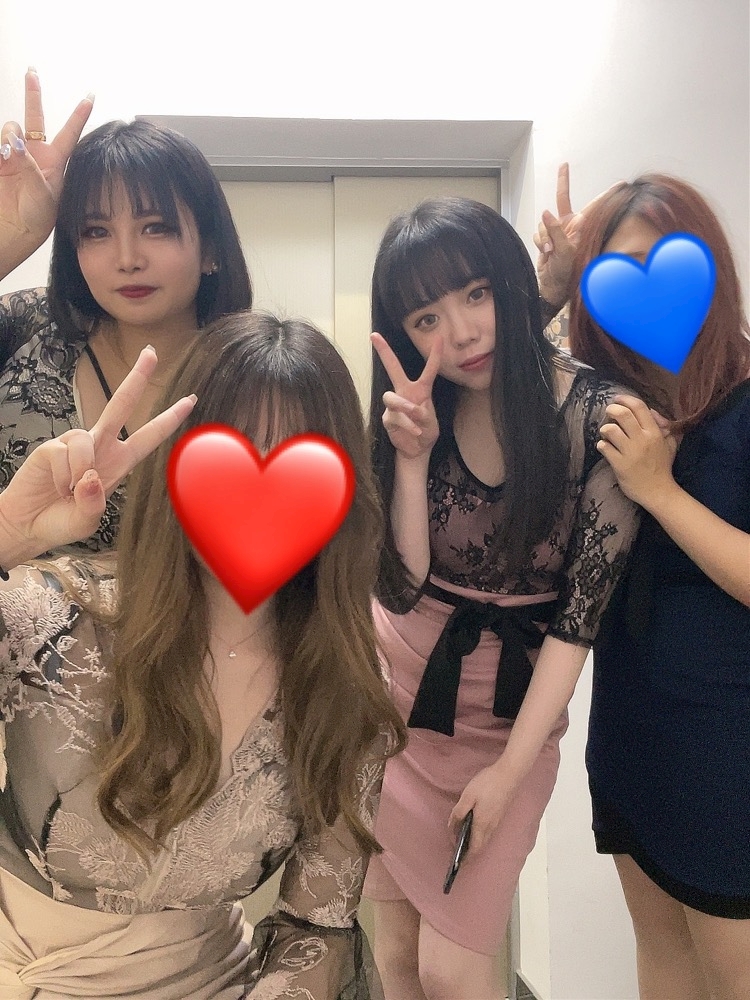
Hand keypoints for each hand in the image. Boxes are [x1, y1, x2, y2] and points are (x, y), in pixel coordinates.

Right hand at [0, 70, 92, 274]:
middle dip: (33, 94)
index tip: (91, 96)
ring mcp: (15, 156)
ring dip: (10, 136)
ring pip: (10, 130)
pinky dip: (0, 147)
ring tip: (10, 154)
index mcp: (55, 162)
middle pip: (35, 118)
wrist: (15, 231)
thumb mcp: (42, 193)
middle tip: (32, 72)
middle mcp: (36, 154)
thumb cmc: (37, 219)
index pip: (70, 133)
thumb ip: (28, 164)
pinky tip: (2, 156)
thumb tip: (13, 139)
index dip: (79, 115)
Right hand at [0, 347, 194, 561]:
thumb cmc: (61, 521)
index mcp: (119, 463)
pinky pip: (65, 453)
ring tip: (68, 491)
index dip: (169, 419)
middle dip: (137, 378)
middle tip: (152, 352)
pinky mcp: (52, 446)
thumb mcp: (87, 521)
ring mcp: (75, 443)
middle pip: (120, 405)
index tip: (190, 400)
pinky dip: (63, 475)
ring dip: (78, 471)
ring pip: (86, 440)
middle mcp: (101, 447)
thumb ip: (94, 504)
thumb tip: (89, 477)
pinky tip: (56, 486)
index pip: (149, 437)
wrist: (27, 524)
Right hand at [371, 332, 441, 458]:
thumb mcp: (431, 423)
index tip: (440, 338)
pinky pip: (395, 417)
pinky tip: (416, 430)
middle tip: (375, 336)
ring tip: (415, 413)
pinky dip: (407, 424)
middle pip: (393, 369)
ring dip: (404, 405)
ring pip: (391, 397)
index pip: (428, 370)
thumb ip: (424, 414)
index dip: (434, 355)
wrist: (417, 449)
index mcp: (421, 390)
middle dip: (384, 352)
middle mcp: (405, 393)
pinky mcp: (388, 419)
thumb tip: (413, 409)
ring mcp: (394, 406)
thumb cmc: (425, 431)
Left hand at [449, 763, 515, 860]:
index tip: (455, 862)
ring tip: (461, 838)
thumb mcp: (468, 797)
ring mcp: (497, 821)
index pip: (474, 849)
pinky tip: (472, 825)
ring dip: (473, 842)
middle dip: (468, 851)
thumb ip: (458, 813)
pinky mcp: (499, 814)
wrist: (509, 774)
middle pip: (479, 846)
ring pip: (484, 838)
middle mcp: (491, 827)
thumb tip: (451, 827)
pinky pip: (488, 831)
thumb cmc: (487, 784)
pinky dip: (479, 834)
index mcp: (482, 825)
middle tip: (455, 848)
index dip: (465, 858)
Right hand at [534, 163, 620, 308]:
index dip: (606, 194)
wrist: (552, 285)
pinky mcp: (546, 237)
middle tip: (563, 166)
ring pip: (545, 222)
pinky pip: (538, 232)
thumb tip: (546, 213)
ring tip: (550, 252)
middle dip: (562, 182)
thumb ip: (555, 231)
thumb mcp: (564, 252)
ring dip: (545, 237)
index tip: (620, 184)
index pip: (594, 206)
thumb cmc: (566, 272)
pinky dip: (539, 242)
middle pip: (563, 198)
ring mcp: (557, 231)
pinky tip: (546, 253)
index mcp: (580, 227)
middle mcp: (570, 225)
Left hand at [596, 394, 679, 509]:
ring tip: (607, 434)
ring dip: (605, 429)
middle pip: (622, 414)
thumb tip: (650, 410)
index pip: (639, 407)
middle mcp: (642, 439)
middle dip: (611, 410)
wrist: (658, 491)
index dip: (625, 399)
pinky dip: (602, 445)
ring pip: (610, 430)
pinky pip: (604, 447)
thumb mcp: (669, 443)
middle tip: (608, 413)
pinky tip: (606, 448)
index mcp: (654, 432)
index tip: (617, 399)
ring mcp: (630, 452)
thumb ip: (662, 425)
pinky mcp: (619, 464)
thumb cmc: (662, 466)